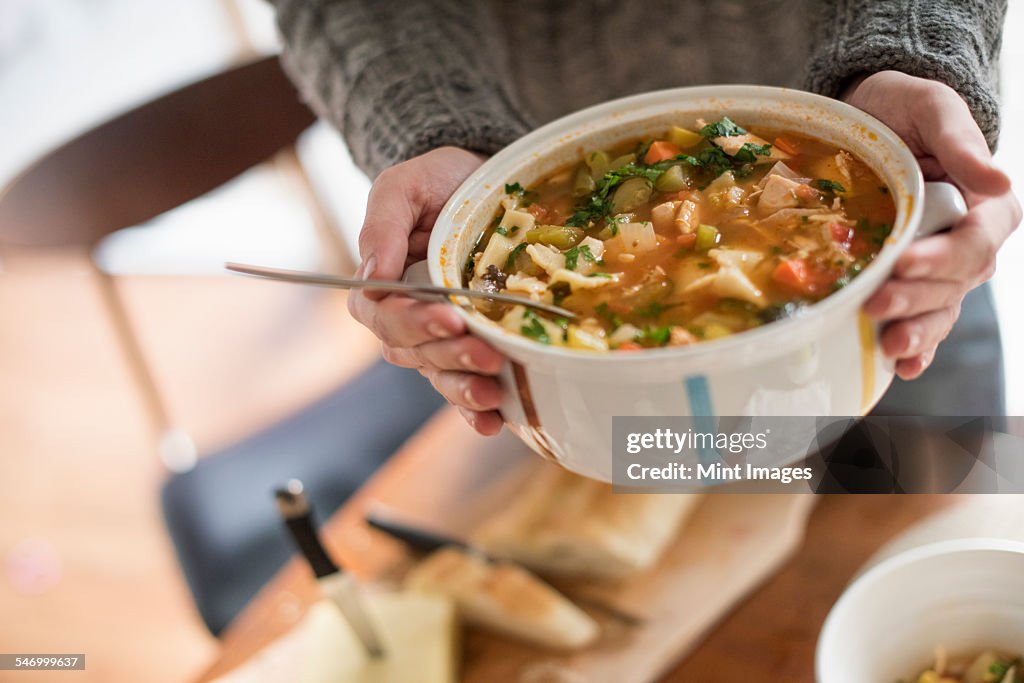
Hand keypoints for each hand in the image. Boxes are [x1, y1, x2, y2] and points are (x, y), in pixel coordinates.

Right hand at [348, 147, 505, 434]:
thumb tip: (373, 277)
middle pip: (417, 352)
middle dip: (452, 357)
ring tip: (494, 393)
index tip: (451, 319)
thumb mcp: (405, 186)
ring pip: (440, 374)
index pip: (387, 316)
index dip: (416, 323)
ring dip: (464, 389)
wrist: (482, 181)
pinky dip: (474, 410)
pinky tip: (493, 422)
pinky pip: (463, 384)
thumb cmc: (438, 180)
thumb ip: (384, 225)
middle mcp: (404, 319)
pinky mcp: (469, 346)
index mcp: (381, 285)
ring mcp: (437, 337)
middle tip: (488, 355)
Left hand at [844, 71, 1019, 378]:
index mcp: (987, 207)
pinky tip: (901, 365)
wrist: (872, 118)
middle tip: (875, 303)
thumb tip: (997, 179)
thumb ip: (960, 142)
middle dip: (916, 297)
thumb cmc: (906, 109)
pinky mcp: (913, 279)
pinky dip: (918, 345)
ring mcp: (942, 267)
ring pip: (939, 308)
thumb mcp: (932, 109)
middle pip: (953, 283)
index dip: (941, 258)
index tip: (904, 262)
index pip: (973, 242)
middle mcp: (970, 243)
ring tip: (890, 347)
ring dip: (917, 331)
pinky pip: (924, 317)